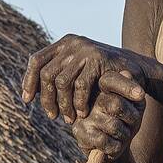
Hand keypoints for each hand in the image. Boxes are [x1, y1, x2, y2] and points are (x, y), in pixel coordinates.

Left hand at [21, 34, 148, 122]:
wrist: (135, 70)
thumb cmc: (104, 75)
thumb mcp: (79, 71)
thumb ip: (59, 75)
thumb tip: (29, 91)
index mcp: (64, 44)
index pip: (36, 61)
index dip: (29, 81)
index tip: (27, 100)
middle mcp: (72, 44)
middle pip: (47, 74)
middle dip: (46, 98)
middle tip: (52, 116)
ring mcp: (85, 50)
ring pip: (61, 82)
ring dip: (63, 104)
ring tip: (68, 118)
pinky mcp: (98, 60)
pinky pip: (80, 86)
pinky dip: (79, 103)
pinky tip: (82, 113)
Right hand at [71, 72, 144, 158]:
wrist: (114, 144)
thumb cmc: (127, 119)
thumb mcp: (136, 103)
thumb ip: (134, 89)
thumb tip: (127, 72)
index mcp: (102, 85)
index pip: (111, 80)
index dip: (127, 87)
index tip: (141, 95)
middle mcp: (91, 98)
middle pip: (116, 104)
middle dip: (132, 117)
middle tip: (133, 122)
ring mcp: (83, 115)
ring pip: (113, 125)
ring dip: (125, 134)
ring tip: (122, 134)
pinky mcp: (79, 132)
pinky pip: (104, 141)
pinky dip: (115, 146)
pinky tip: (114, 145)